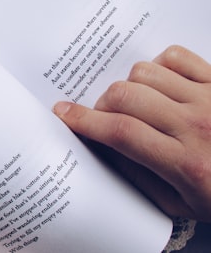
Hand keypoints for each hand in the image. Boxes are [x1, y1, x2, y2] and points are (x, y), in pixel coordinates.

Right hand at [53, 45, 210, 220]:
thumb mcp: (180, 204)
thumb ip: (137, 177)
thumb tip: (99, 146)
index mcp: (186, 164)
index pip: (120, 132)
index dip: (84, 120)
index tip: (63, 113)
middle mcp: (198, 126)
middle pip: (125, 97)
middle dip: (103, 105)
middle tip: (105, 117)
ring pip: (144, 72)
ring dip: (131, 86)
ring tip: (138, 104)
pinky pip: (176, 56)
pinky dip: (159, 65)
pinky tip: (162, 85)